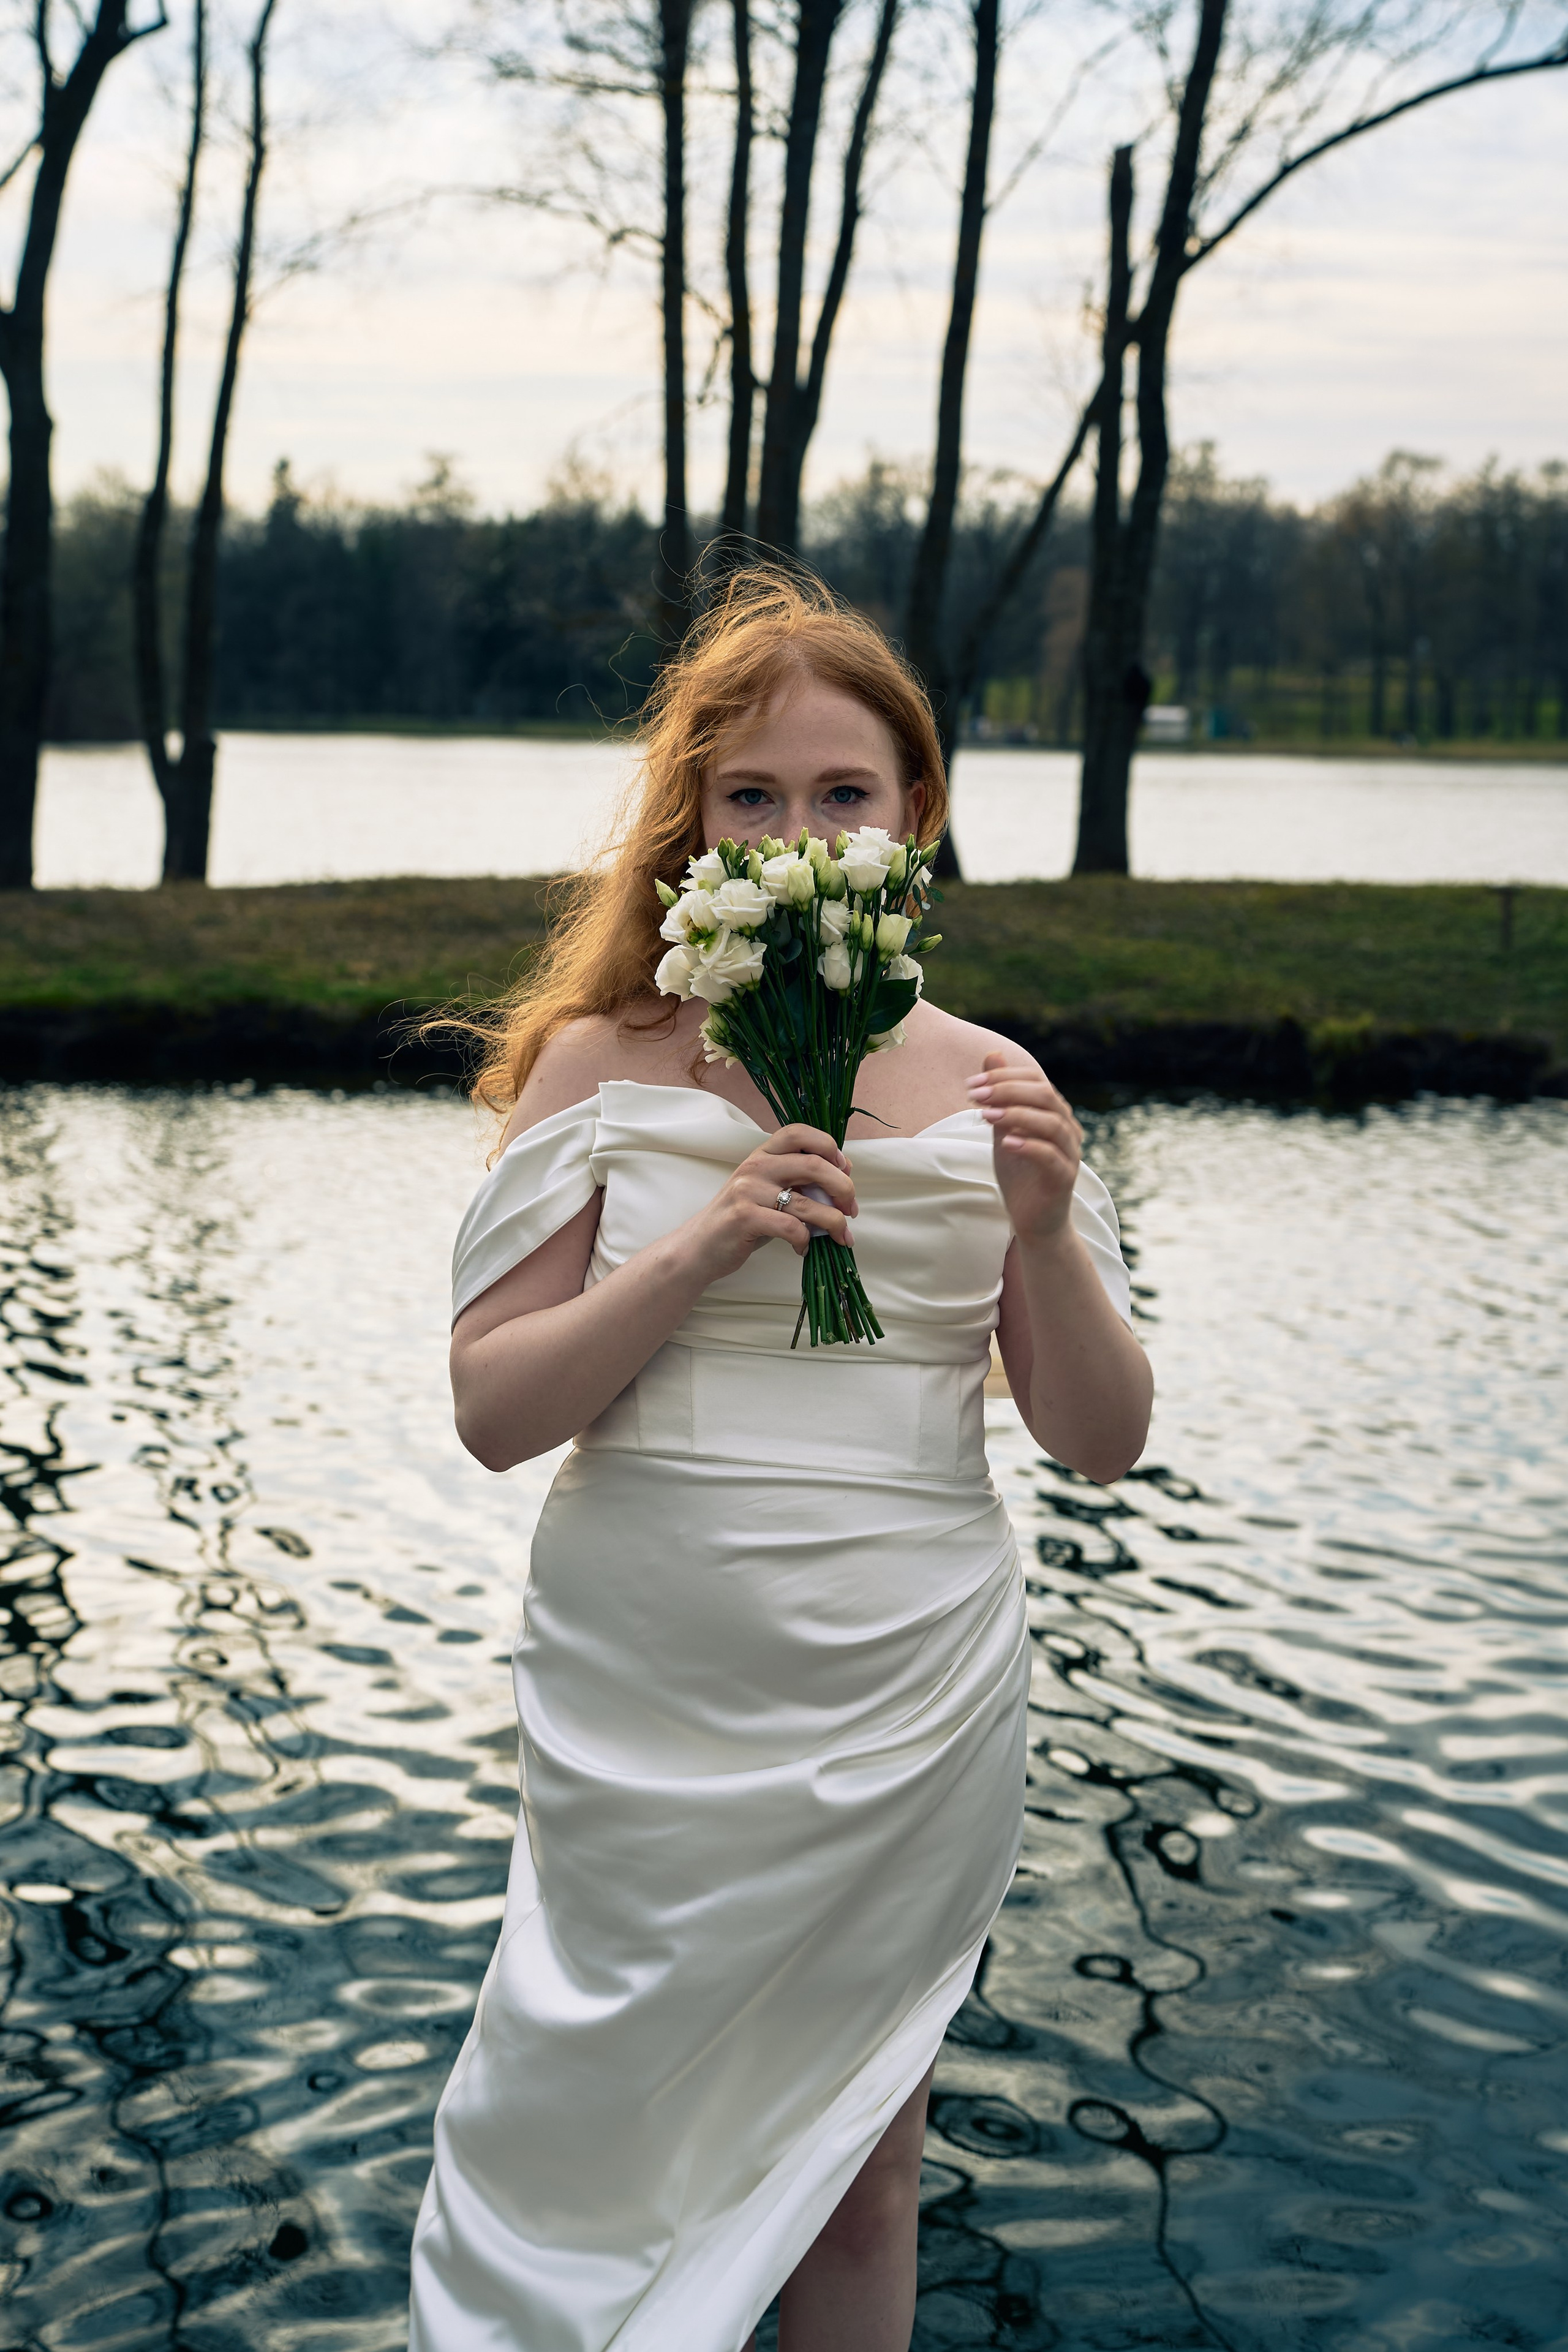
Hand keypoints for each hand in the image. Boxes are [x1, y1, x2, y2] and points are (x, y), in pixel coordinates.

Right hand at [681, 1123, 857, 1282]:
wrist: (698, 1248)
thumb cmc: (741, 1221)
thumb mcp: (766, 1192)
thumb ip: (796, 1181)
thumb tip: (842, 1177)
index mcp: (762, 1155)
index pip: (798, 1133)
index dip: (828, 1145)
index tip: (844, 1169)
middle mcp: (755, 1167)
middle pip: (813, 1164)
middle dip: (843, 1188)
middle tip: (851, 1209)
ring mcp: (748, 1191)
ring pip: (807, 1202)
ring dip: (834, 1222)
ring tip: (841, 1236)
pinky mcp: (744, 1218)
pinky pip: (791, 1227)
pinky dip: (806, 1240)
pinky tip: (804, 1248)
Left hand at [967, 1051, 1082, 1246]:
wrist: (1033, 1220)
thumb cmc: (1020, 1174)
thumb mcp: (1004, 1130)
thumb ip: (1001, 1097)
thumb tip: (992, 1053)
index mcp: (1054, 1113)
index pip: (1036, 1081)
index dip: (1004, 1077)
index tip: (972, 1084)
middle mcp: (1067, 1129)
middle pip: (1045, 1096)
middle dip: (1007, 1091)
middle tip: (974, 1096)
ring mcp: (1069, 1153)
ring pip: (1052, 1124)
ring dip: (1017, 1115)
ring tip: (986, 1115)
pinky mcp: (1064, 1178)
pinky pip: (1051, 1157)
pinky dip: (1030, 1146)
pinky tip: (1007, 1143)